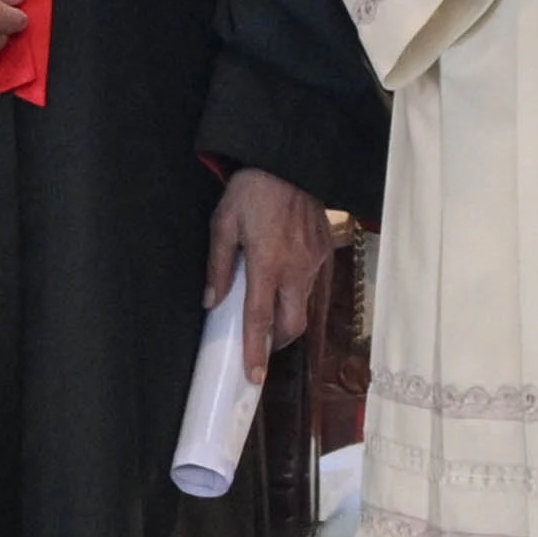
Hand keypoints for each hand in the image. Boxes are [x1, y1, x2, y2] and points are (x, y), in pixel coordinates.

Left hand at [208, 166, 338, 371]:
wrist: (288, 158)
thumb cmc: (251, 190)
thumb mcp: (223, 223)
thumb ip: (218, 266)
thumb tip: (212, 302)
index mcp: (267, 264)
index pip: (261, 319)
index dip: (256, 351)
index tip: (254, 377)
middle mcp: (296, 268)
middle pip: (292, 323)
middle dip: (277, 341)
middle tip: (261, 344)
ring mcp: (315, 260)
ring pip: (303, 303)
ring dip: (286, 312)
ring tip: (269, 303)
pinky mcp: (325, 249)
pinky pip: (311, 281)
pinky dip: (296, 288)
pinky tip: (283, 273)